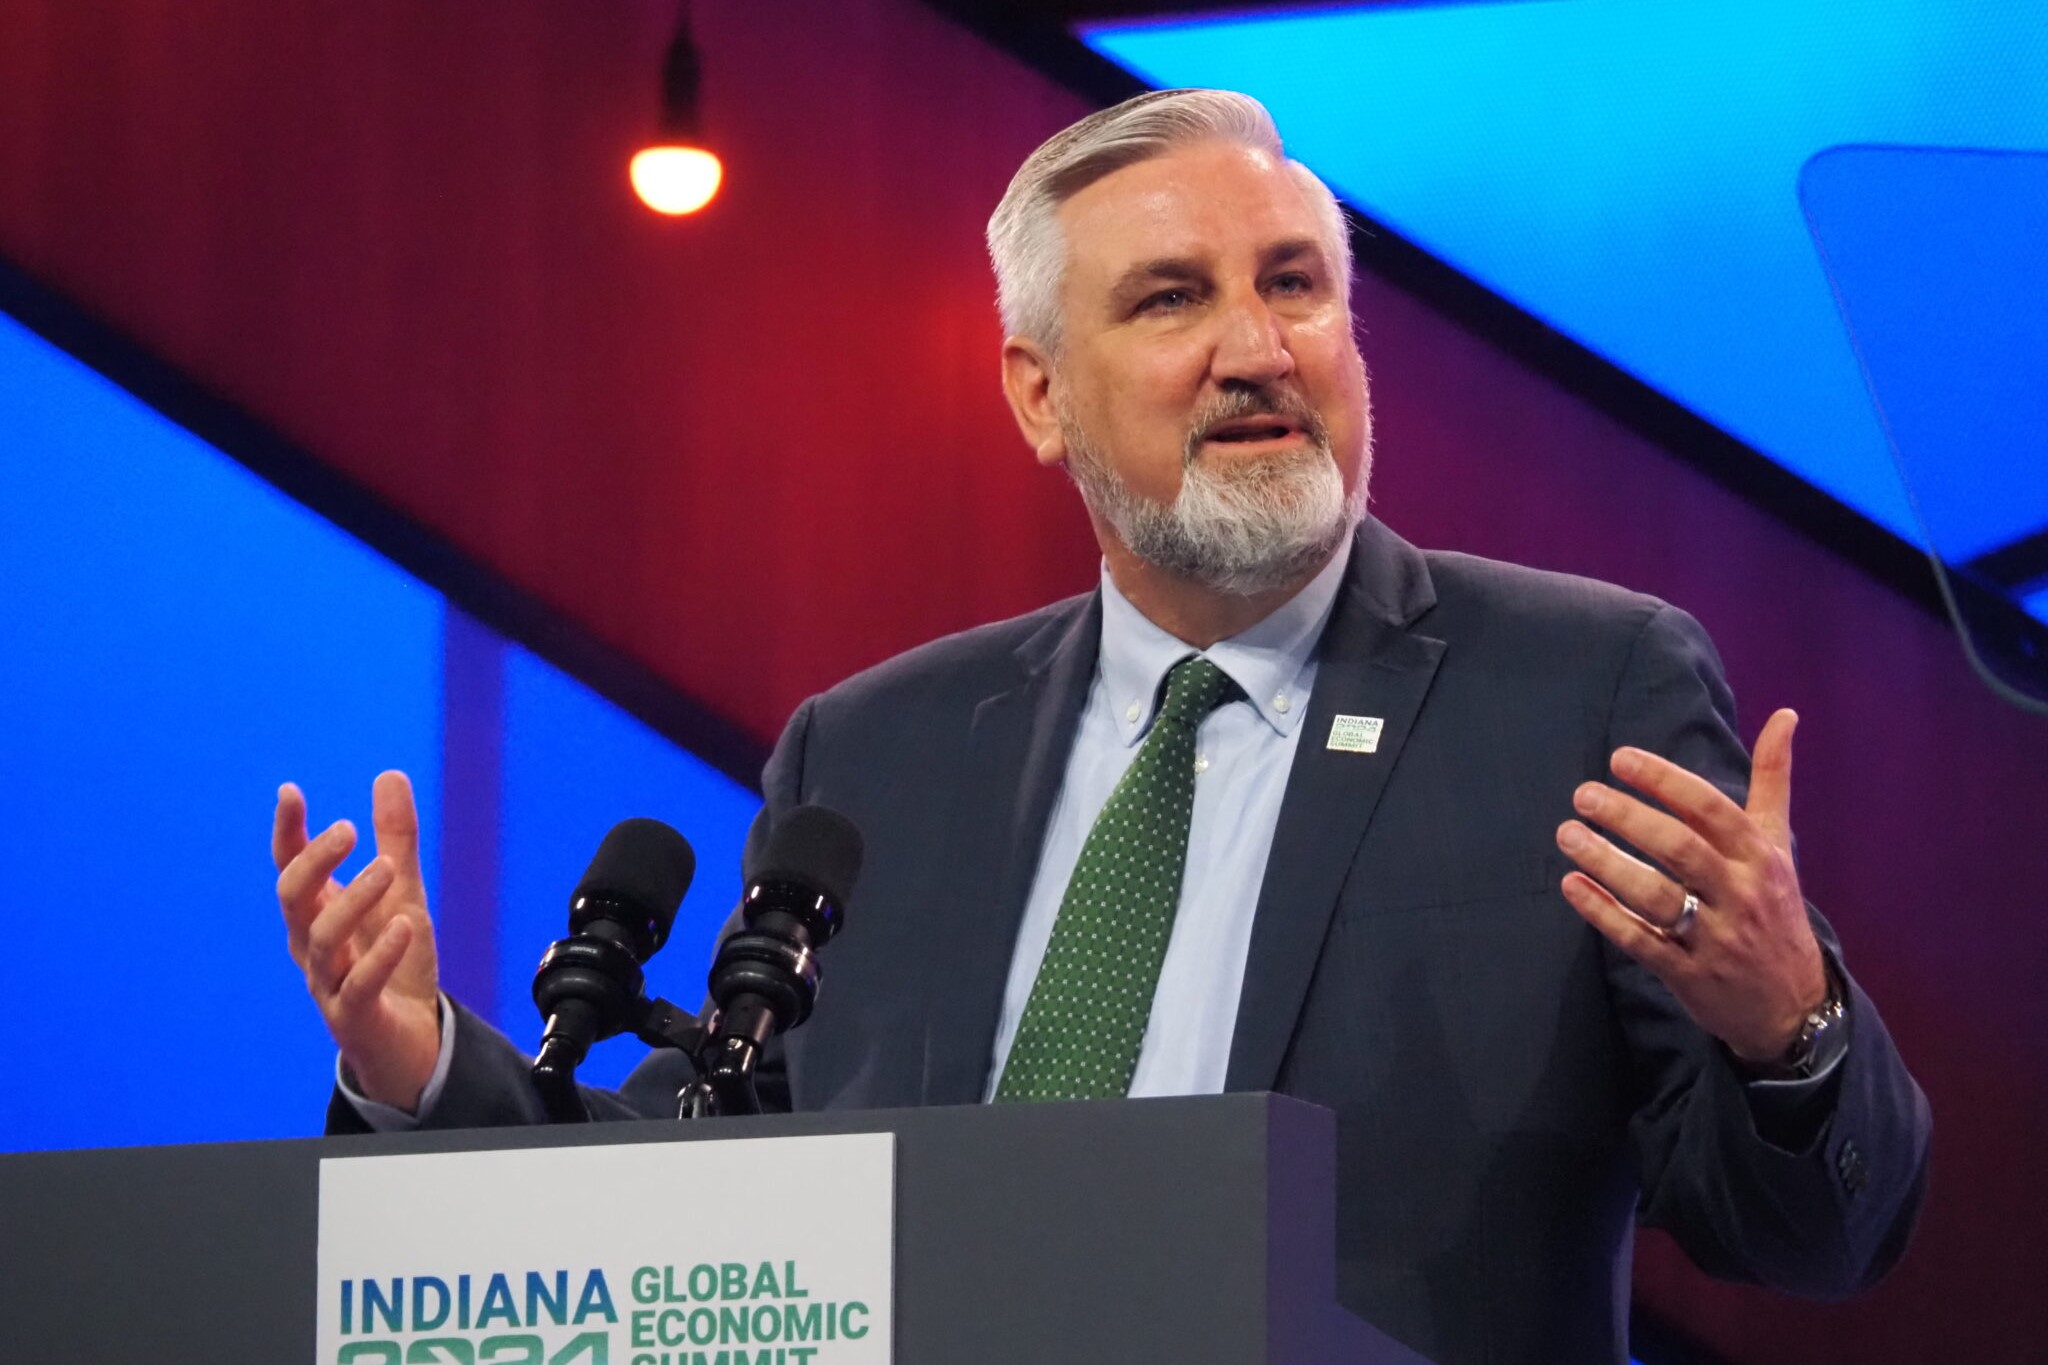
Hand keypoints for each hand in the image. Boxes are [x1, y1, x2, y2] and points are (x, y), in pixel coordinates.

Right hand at [274, 771, 441, 1110]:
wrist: (412, 1039)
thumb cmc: (397, 961)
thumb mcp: (404, 893)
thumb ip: (396, 840)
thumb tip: (389, 774)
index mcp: (318, 914)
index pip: (290, 868)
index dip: (288, 832)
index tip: (290, 791)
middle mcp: (313, 946)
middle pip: (292, 899)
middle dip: (313, 862)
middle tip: (347, 830)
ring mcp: (329, 983)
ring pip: (321, 940)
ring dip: (353, 900)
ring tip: (388, 868)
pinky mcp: (355, 1016)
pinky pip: (359, 986)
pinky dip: (380, 956)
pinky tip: (406, 927)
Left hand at [1554, 709, 1828, 1065]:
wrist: (1792, 1004)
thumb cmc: (1774, 908)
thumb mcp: (1778, 845)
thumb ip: (1772, 780)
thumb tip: (1784, 714)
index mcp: (1760, 856)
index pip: (1711, 809)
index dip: (1665, 781)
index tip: (1619, 759)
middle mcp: (1740, 894)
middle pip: (1681, 849)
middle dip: (1629, 818)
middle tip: (1582, 795)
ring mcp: (1715, 937)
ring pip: (1657, 896)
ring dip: (1608, 863)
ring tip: (1567, 834)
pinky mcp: (1688, 975)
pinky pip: (1641, 941)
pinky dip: (1604, 913)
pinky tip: (1571, 886)